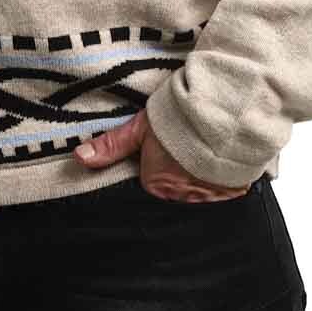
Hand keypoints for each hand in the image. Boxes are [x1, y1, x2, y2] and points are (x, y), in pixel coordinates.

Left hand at [73, 109, 250, 202]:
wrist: (225, 112)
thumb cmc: (180, 117)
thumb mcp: (140, 126)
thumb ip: (112, 145)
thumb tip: (80, 158)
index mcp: (156, 184)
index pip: (149, 184)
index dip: (153, 167)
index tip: (161, 154)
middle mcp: (180, 198)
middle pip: (173, 193)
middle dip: (176, 178)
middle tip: (182, 155)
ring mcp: (208, 198)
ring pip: (197, 196)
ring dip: (198, 182)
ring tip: (201, 159)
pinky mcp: (232, 194)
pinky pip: (222, 197)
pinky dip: (220, 184)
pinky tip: (219, 167)